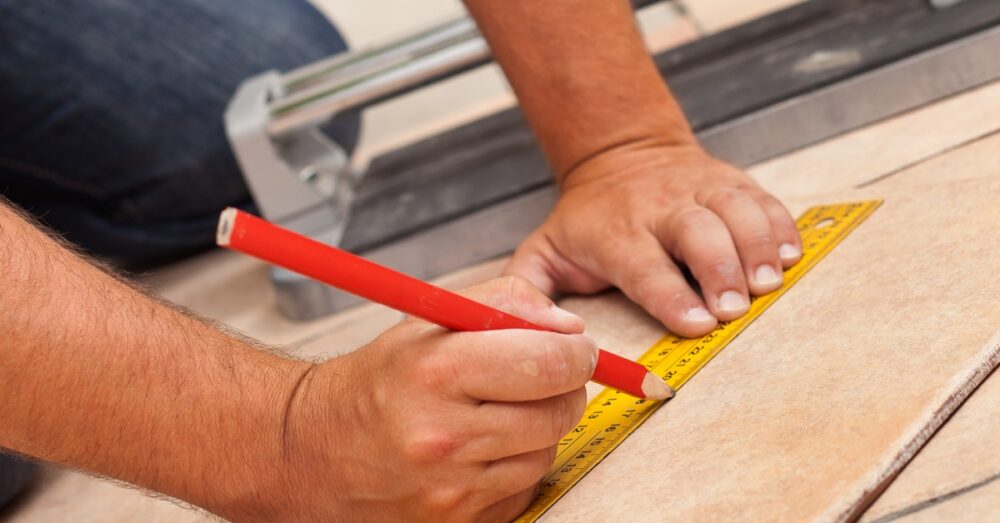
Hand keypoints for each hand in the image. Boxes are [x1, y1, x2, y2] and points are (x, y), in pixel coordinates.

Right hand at [272, 277, 595, 521]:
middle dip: (564, 386)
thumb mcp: (429, 320)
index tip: (574, 347)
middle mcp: (444, 436)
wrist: (313, 452)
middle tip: (542, 374)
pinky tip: (483, 448)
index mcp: (436, 372)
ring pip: (547, 449)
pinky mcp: (459, 521)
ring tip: (497, 411)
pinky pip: (525, 486)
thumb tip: (569, 327)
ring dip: (539, 426)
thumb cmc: (376, 382)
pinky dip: (517, 463)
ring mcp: (452, 488)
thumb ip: (505, 303)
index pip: (548, 362)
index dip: (576, 351)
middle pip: (559, 411)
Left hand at [506, 144, 801, 337]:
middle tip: (737, 308)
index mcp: (616, 232)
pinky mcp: (732, 182)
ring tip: (770, 284)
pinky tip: (791, 256)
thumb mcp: (543, 250)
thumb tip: (527, 334)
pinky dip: (780, 227)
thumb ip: (528, 292)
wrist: (619, 153)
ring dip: (757, 247)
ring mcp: (700, 189)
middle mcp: (661, 207)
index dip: (670, 295)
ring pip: (736, 212)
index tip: (696, 324)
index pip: (644, 265)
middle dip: (721, 271)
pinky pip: (763, 201)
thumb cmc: (586, 219)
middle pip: (697, 234)